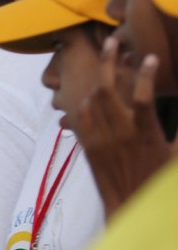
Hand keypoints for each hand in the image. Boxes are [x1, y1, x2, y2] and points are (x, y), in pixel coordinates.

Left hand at [72, 35, 171, 218]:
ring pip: (91, 99)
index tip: (151, 57)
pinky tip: (95, 93)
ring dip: (99, 78)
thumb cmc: (157, 182)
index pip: (143, 96)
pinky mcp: (88, 146)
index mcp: (145, 134)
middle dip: (109, 61)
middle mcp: (118, 133)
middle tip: (113, 42)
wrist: (128, 207)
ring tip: (108, 63)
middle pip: (106, 89)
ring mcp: (99, 139)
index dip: (145, 74)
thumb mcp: (175, 156)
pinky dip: (87, 100)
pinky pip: (81, 115)